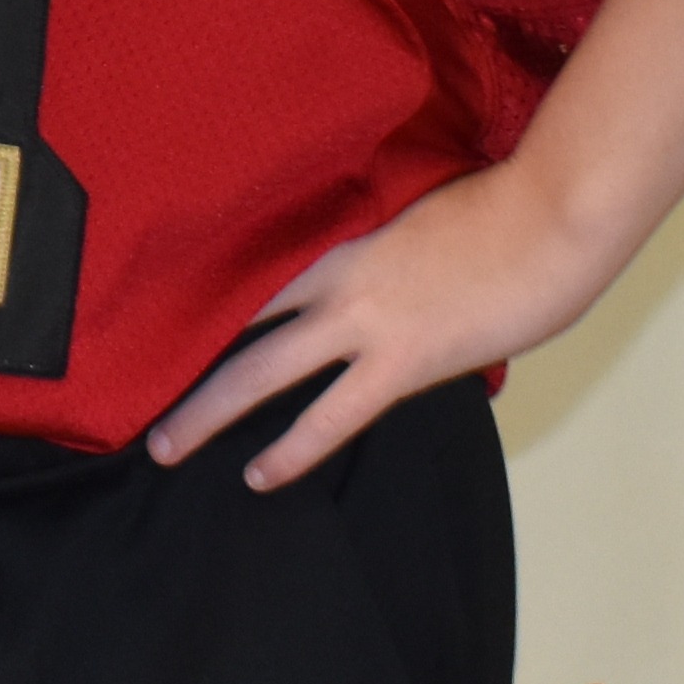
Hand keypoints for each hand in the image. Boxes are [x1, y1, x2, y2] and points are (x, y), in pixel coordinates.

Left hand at [144, 0, 683, 488]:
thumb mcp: (428, 213)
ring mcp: (362, 320)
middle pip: (233, 319)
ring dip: (207, 412)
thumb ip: (389, 245)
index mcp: (340, 233)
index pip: (249, 264)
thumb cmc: (507, 208)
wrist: (554, 215)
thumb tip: (382, 266)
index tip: (148, 310)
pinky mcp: (400, 361)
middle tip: (129, 389)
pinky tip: (258, 476)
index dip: (197, 293)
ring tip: (164, 445)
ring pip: (259, 371)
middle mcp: (334, 275)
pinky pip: (330, 415)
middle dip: (178, 358)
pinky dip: (291, 449)